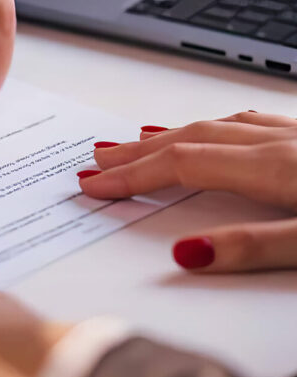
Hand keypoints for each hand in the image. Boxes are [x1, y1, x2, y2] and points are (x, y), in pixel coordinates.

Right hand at [78, 111, 296, 272]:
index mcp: (274, 167)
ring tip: (142, 139)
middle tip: (100, 158)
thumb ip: (255, 247)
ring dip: (172, 135)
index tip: (97, 185)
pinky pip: (250, 123)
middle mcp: (281, 143)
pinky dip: (216, 127)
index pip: (182, 165)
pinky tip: (218, 129)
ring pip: (219, 126)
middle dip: (138, 152)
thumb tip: (187, 253)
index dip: (133, 176)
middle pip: (191, 139)